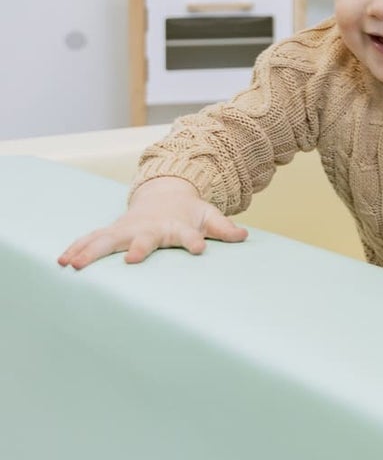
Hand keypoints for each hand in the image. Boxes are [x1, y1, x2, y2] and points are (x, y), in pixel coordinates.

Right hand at [57, 176, 247, 269]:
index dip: (194, 241)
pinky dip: (78, 247)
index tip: (199, 249)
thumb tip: (243, 235)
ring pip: (109, 239)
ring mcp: (129, 229)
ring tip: (74, 264)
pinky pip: (92, 239)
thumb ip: (223, 227)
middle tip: (131, 259)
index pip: (189, 234)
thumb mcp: (209, 216)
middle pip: (143, 238)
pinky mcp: (113, 231)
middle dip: (137, 247)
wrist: (165, 195)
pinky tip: (62, 260)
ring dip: (92, 251)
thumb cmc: (188, 212)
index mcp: (177, 226)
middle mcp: (150, 228)